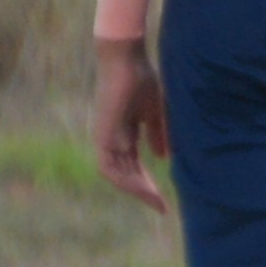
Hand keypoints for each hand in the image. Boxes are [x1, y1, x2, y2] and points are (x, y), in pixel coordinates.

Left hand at [91, 38, 169, 212]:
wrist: (127, 60)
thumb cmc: (141, 79)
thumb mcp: (155, 112)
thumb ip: (158, 134)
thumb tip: (163, 156)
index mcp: (123, 134)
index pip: (133, 166)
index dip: (147, 183)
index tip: (163, 199)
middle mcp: (111, 140)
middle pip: (125, 174)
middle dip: (143, 191)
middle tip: (162, 207)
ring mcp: (105, 138)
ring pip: (116, 175)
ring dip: (135, 189)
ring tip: (155, 200)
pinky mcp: (103, 135)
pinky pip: (109, 167)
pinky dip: (125, 180)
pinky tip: (143, 187)